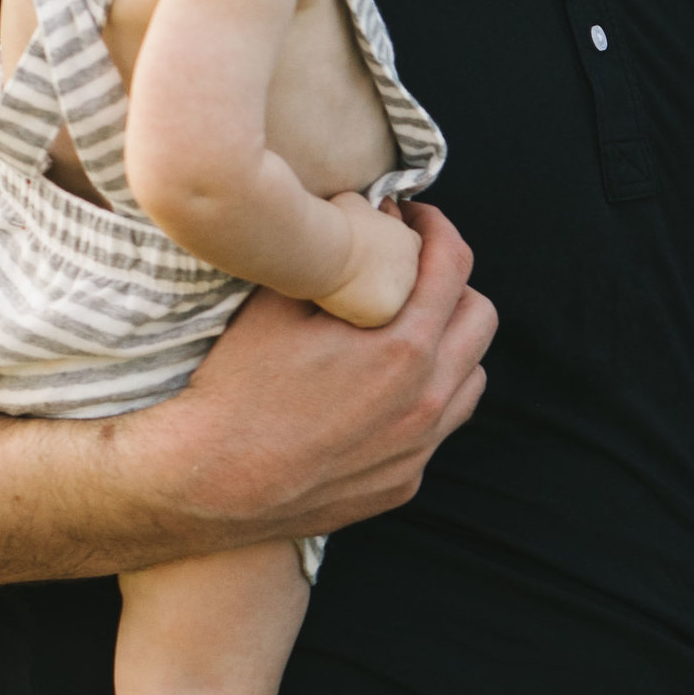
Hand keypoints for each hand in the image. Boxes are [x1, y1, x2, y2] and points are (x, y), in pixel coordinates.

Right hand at [116, 199, 493, 543]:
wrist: (213, 483)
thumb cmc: (237, 388)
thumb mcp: (277, 302)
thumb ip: (332, 253)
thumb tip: (362, 211)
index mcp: (404, 347)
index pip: (454, 264)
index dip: (437, 228)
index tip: (415, 219)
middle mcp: (427, 400)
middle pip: (480, 318)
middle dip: (453, 282)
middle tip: (413, 270)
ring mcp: (421, 447)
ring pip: (472, 376)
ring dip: (450, 343)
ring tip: (405, 328)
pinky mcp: (405, 481)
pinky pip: (440, 427)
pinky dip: (427, 397)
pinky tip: (383, 390)